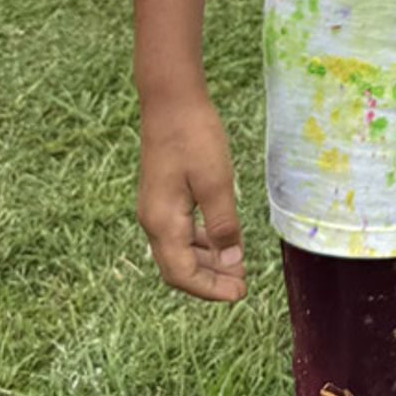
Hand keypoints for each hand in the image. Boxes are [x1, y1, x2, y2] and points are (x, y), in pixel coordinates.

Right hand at [136, 84, 246, 300]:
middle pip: (178, 268)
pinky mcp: (162, 198)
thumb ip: (223, 225)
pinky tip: (222, 242)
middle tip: (242, 285)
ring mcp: (155, 209)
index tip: (239, 294)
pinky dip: (201, 244)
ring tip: (237, 267)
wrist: (171, 101)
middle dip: (209, 281)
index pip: (182, 274)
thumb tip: (231, 263)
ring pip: (178, 252)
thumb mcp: (216, 182)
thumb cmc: (194, 137)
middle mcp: (153, 221)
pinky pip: (179, 233)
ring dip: (207, 263)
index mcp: (163, 222)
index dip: (210, 290)